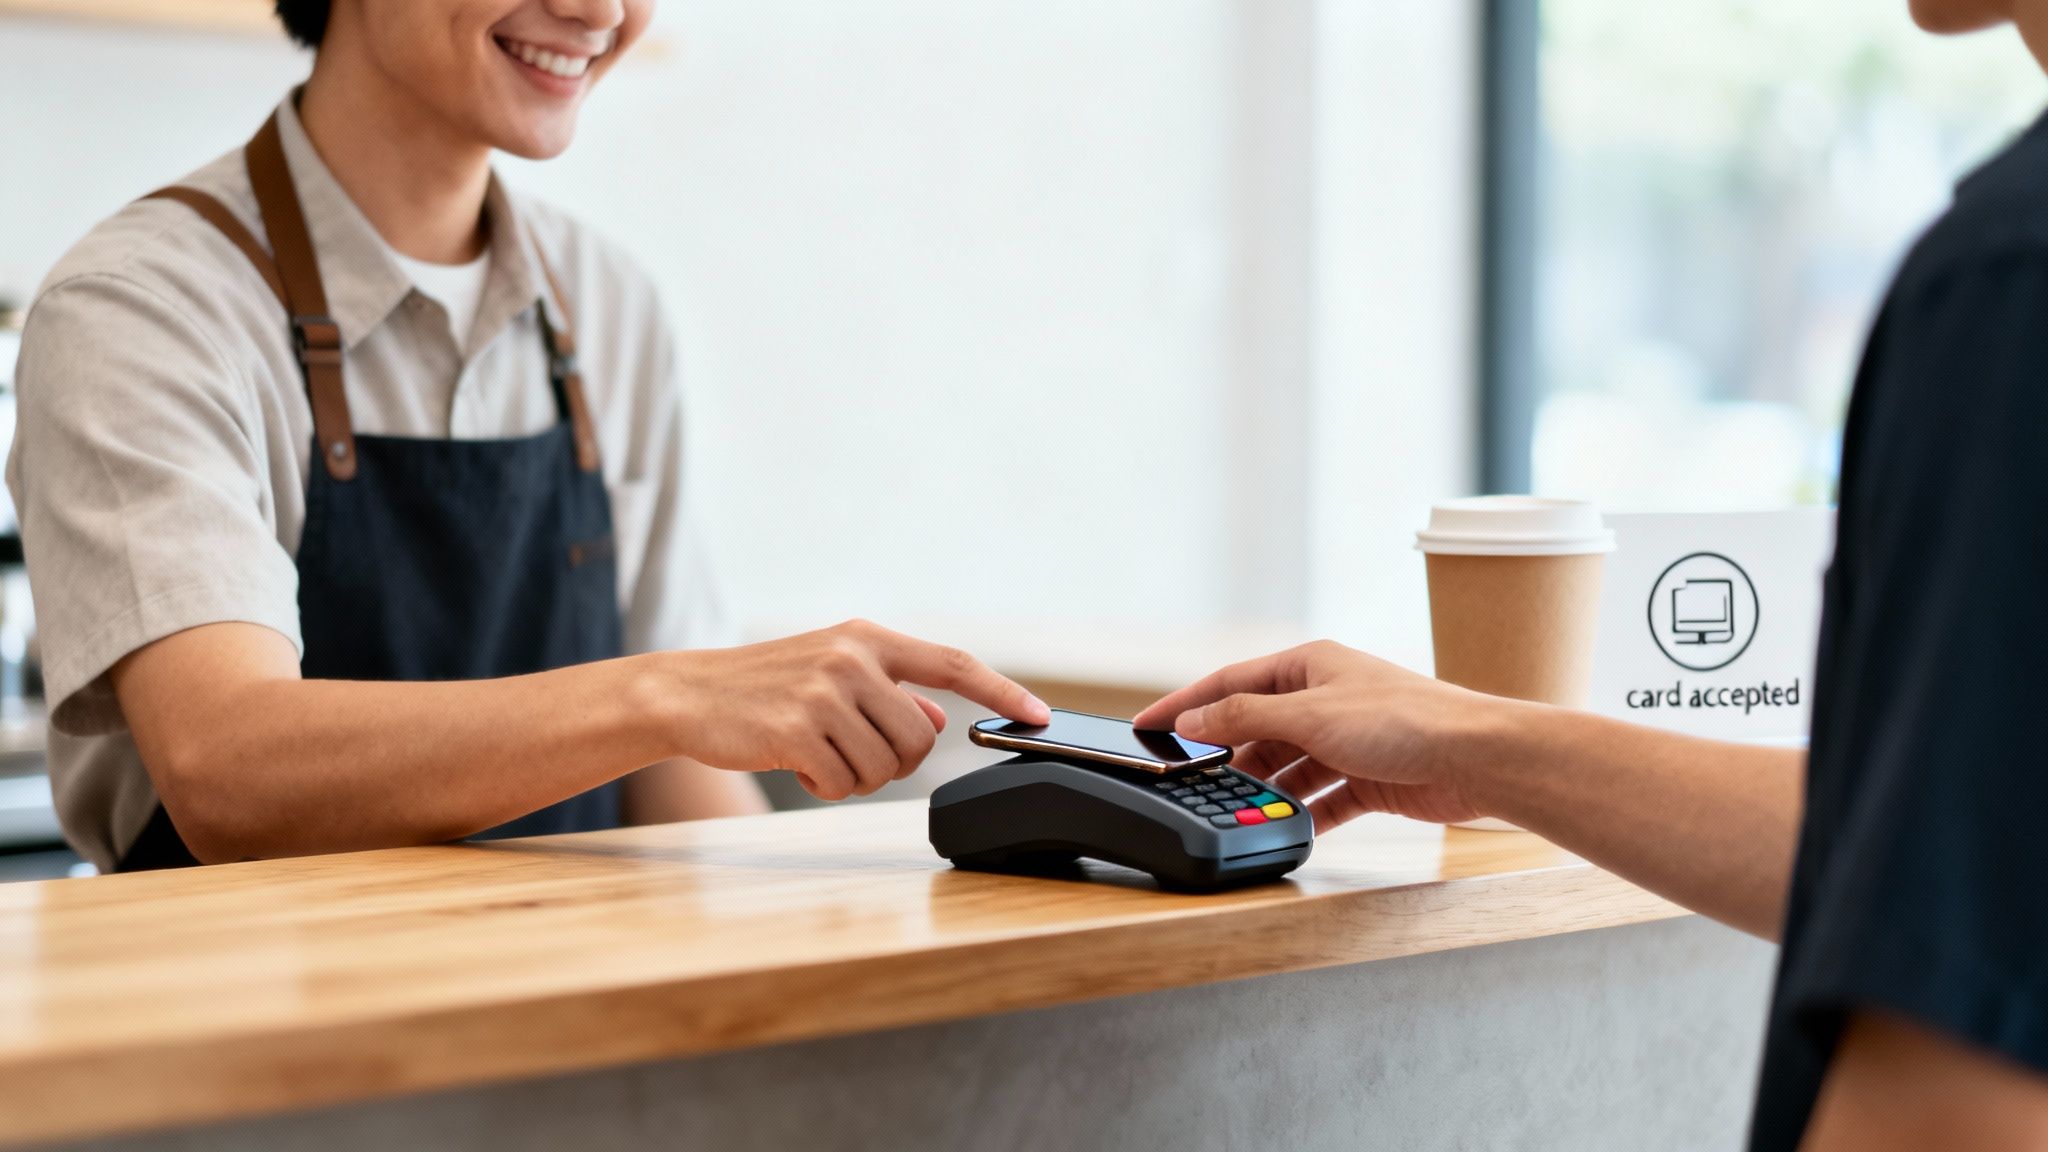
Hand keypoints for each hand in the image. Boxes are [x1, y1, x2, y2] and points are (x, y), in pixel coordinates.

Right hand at [665, 620, 1050, 800]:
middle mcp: (852, 659)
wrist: (688, 694)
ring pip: (885, 766)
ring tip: (816, 754)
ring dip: (855, 776)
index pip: (953, 664)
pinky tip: (797, 766)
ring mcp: (824, 693)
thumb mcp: (833, 673)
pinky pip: (843, 782)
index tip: (1041, 715)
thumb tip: (938, 718)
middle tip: (851, 753)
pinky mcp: (796, 730)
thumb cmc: (764, 687)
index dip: (1002, 692)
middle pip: (921, 737)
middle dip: (895, 761)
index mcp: (867, 639)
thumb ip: (890, 691)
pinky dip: (825, 787)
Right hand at [1133, 641, 1506, 830]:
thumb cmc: (1404, 720)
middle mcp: (1327, 698)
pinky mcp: (1370, 778)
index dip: (1187, 705)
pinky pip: (1324, 798)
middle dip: (1228, 756)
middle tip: (1192, 782)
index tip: (1149, 725)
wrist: (1477, 757)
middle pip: (1259, 728)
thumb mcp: (1309, 713)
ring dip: (1266, 789)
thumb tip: (1193, 721)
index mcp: (1309, 665)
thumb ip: (1245, 717)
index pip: (1231, 683)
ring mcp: (1349, 740)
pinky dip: (1305, 814)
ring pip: (1290, 767)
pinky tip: (1287, 830)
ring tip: (1237, 810)